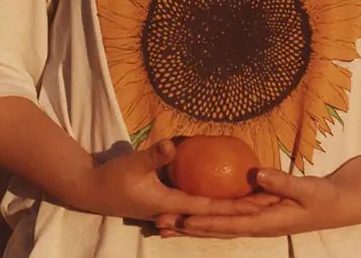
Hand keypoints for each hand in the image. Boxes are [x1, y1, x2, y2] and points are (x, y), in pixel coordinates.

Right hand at [75, 139, 279, 222]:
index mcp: (172, 205)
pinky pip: (195, 204)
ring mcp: (171, 208)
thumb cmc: (113, 177)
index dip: (236, 207)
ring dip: (230, 207)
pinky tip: (224, 192)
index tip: (259, 204)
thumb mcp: (134, 163)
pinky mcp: (166, 201)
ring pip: (207, 211)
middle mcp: (176, 210)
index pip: (211, 210)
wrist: (91, 190)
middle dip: (241, 210)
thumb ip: (155, 155)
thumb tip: (175, 146)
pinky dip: (212, 202)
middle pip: (215, 214)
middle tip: (269, 203)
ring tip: (255, 201)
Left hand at [156, 168, 347, 238]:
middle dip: (188, 228)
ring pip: (218, 224)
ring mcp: (255, 218)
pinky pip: (228, 213)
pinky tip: (194, 208)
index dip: (205, 223)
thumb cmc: (323, 198)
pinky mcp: (256, 210)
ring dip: (192, 224)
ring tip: (165, 224)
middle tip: (159, 225)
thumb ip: (283, 182)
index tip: (181, 221)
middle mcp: (255, 224)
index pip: (228, 224)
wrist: (336, 205)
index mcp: (266, 222)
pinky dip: (209, 214)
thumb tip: (257, 174)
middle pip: (216, 228)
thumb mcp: (306, 189)